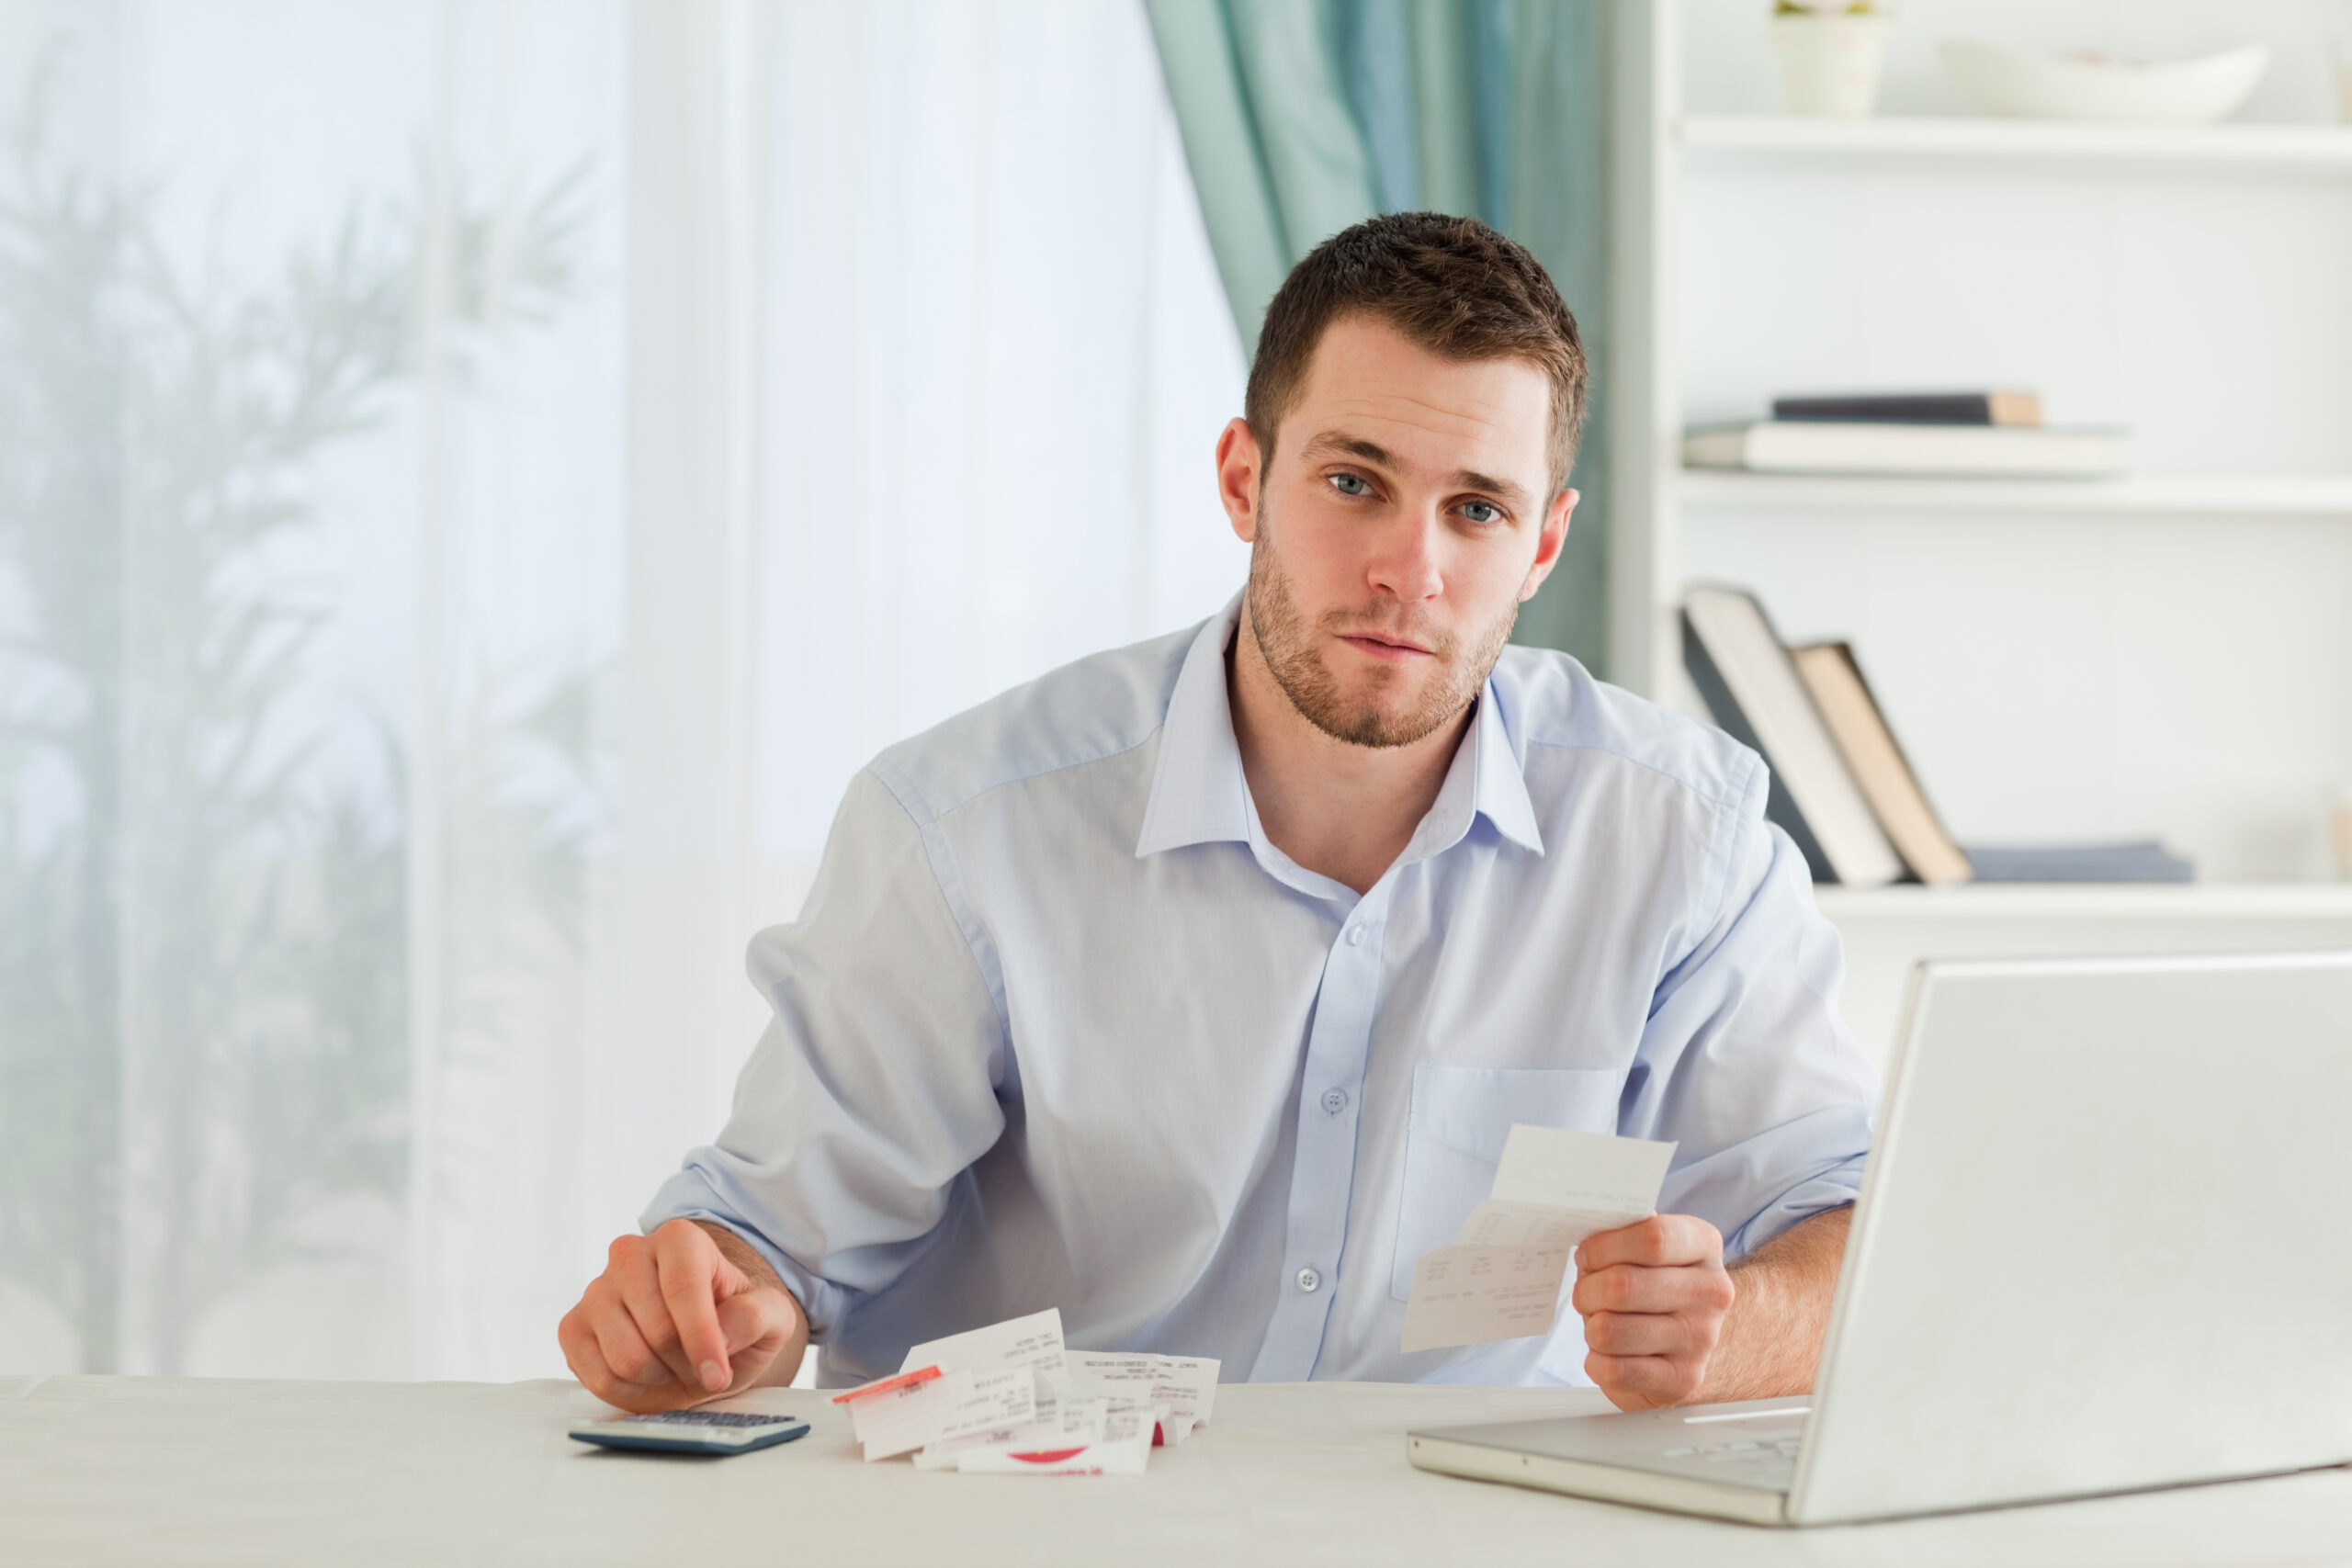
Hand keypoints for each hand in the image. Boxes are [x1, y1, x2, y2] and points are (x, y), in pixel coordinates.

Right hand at [558, 1218, 805, 1412]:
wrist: (700, 1339)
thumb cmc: (734, 1323)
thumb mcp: (770, 1318)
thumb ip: (757, 1316)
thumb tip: (723, 1334)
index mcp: (679, 1240)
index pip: (683, 1287)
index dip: (702, 1338)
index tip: (718, 1376)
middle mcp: (629, 1254)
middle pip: (656, 1330)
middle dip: (685, 1362)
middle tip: (700, 1363)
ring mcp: (595, 1290)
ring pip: (624, 1357)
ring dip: (658, 1378)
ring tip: (674, 1365)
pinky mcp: (573, 1327)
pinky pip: (596, 1376)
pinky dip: (628, 1392)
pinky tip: (647, 1378)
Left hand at [1571, 1213, 1735, 1410]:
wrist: (1688, 1343)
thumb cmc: (1653, 1286)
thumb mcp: (1645, 1250)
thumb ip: (1621, 1232)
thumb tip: (1586, 1223)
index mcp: (1703, 1245)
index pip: (1653, 1238)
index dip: (1604, 1247)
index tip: (1587, 1256)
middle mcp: (1712, 1292)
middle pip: (1622, 1286)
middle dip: (1587, 1292)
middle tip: (1586, 1295)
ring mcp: (1702, 1339)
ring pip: (1610, 1330)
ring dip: (1592, 1328)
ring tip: (1602, 1324)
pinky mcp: (1684, 1380)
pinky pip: (1613, 1370)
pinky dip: (1597, 1362)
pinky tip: (1610, 1354)